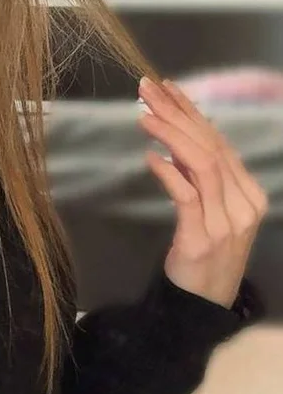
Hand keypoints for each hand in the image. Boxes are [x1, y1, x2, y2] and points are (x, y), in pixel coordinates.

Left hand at [137, 76, 268, 307]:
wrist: (202, 304)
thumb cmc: (204, 252)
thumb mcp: (210, 209)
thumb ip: (201, 178)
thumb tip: (176, 140)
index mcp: (249, 193)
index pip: (219, 142)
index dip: (192, 112)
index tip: (166, 89)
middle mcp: (243, 204)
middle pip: (210, 147)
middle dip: (177, 114)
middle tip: (146, 90)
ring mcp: (225, 223)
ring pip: (201, 166)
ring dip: (170, 136)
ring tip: (144, 116)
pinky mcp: (201, 239)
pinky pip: (186, 197)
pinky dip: (169, 174)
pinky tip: (151, 157)